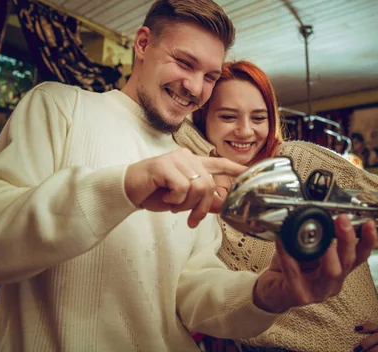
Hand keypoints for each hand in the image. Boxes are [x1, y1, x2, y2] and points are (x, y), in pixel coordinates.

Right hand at [125, 148, 246, 227]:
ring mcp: (175, 159)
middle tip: (191, 220)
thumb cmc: (153, 194)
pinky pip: (182, 187)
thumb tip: (221, 205)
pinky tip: (164, 197)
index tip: (249, 172)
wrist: (127, 191)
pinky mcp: (164, 165)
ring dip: (185, 204)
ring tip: (172, 205)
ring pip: (197, 186)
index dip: (235, 169)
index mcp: (191, 163)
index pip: (218, 163)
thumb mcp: (180, 201)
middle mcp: (186, 157)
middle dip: (201, 208)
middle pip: (208, 185)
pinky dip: (174, 199)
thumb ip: (200, 200)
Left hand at [253, 215, 377, 312]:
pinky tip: (282, 241)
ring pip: (331, 272)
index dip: (368, 241)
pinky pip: (295, 273)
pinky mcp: (299, 296)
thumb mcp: (308, 250)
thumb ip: (317, 238)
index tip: (370, 223)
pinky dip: (288, 255)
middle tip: (343, 221)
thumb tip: (319, 215)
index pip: (360, 256)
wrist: (271, 290)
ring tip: (322, 234)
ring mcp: (318, 292)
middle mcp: (333, 282)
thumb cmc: (292, 268)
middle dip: (348, 240)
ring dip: (329, 251)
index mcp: (339, 269)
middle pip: (348, 262)